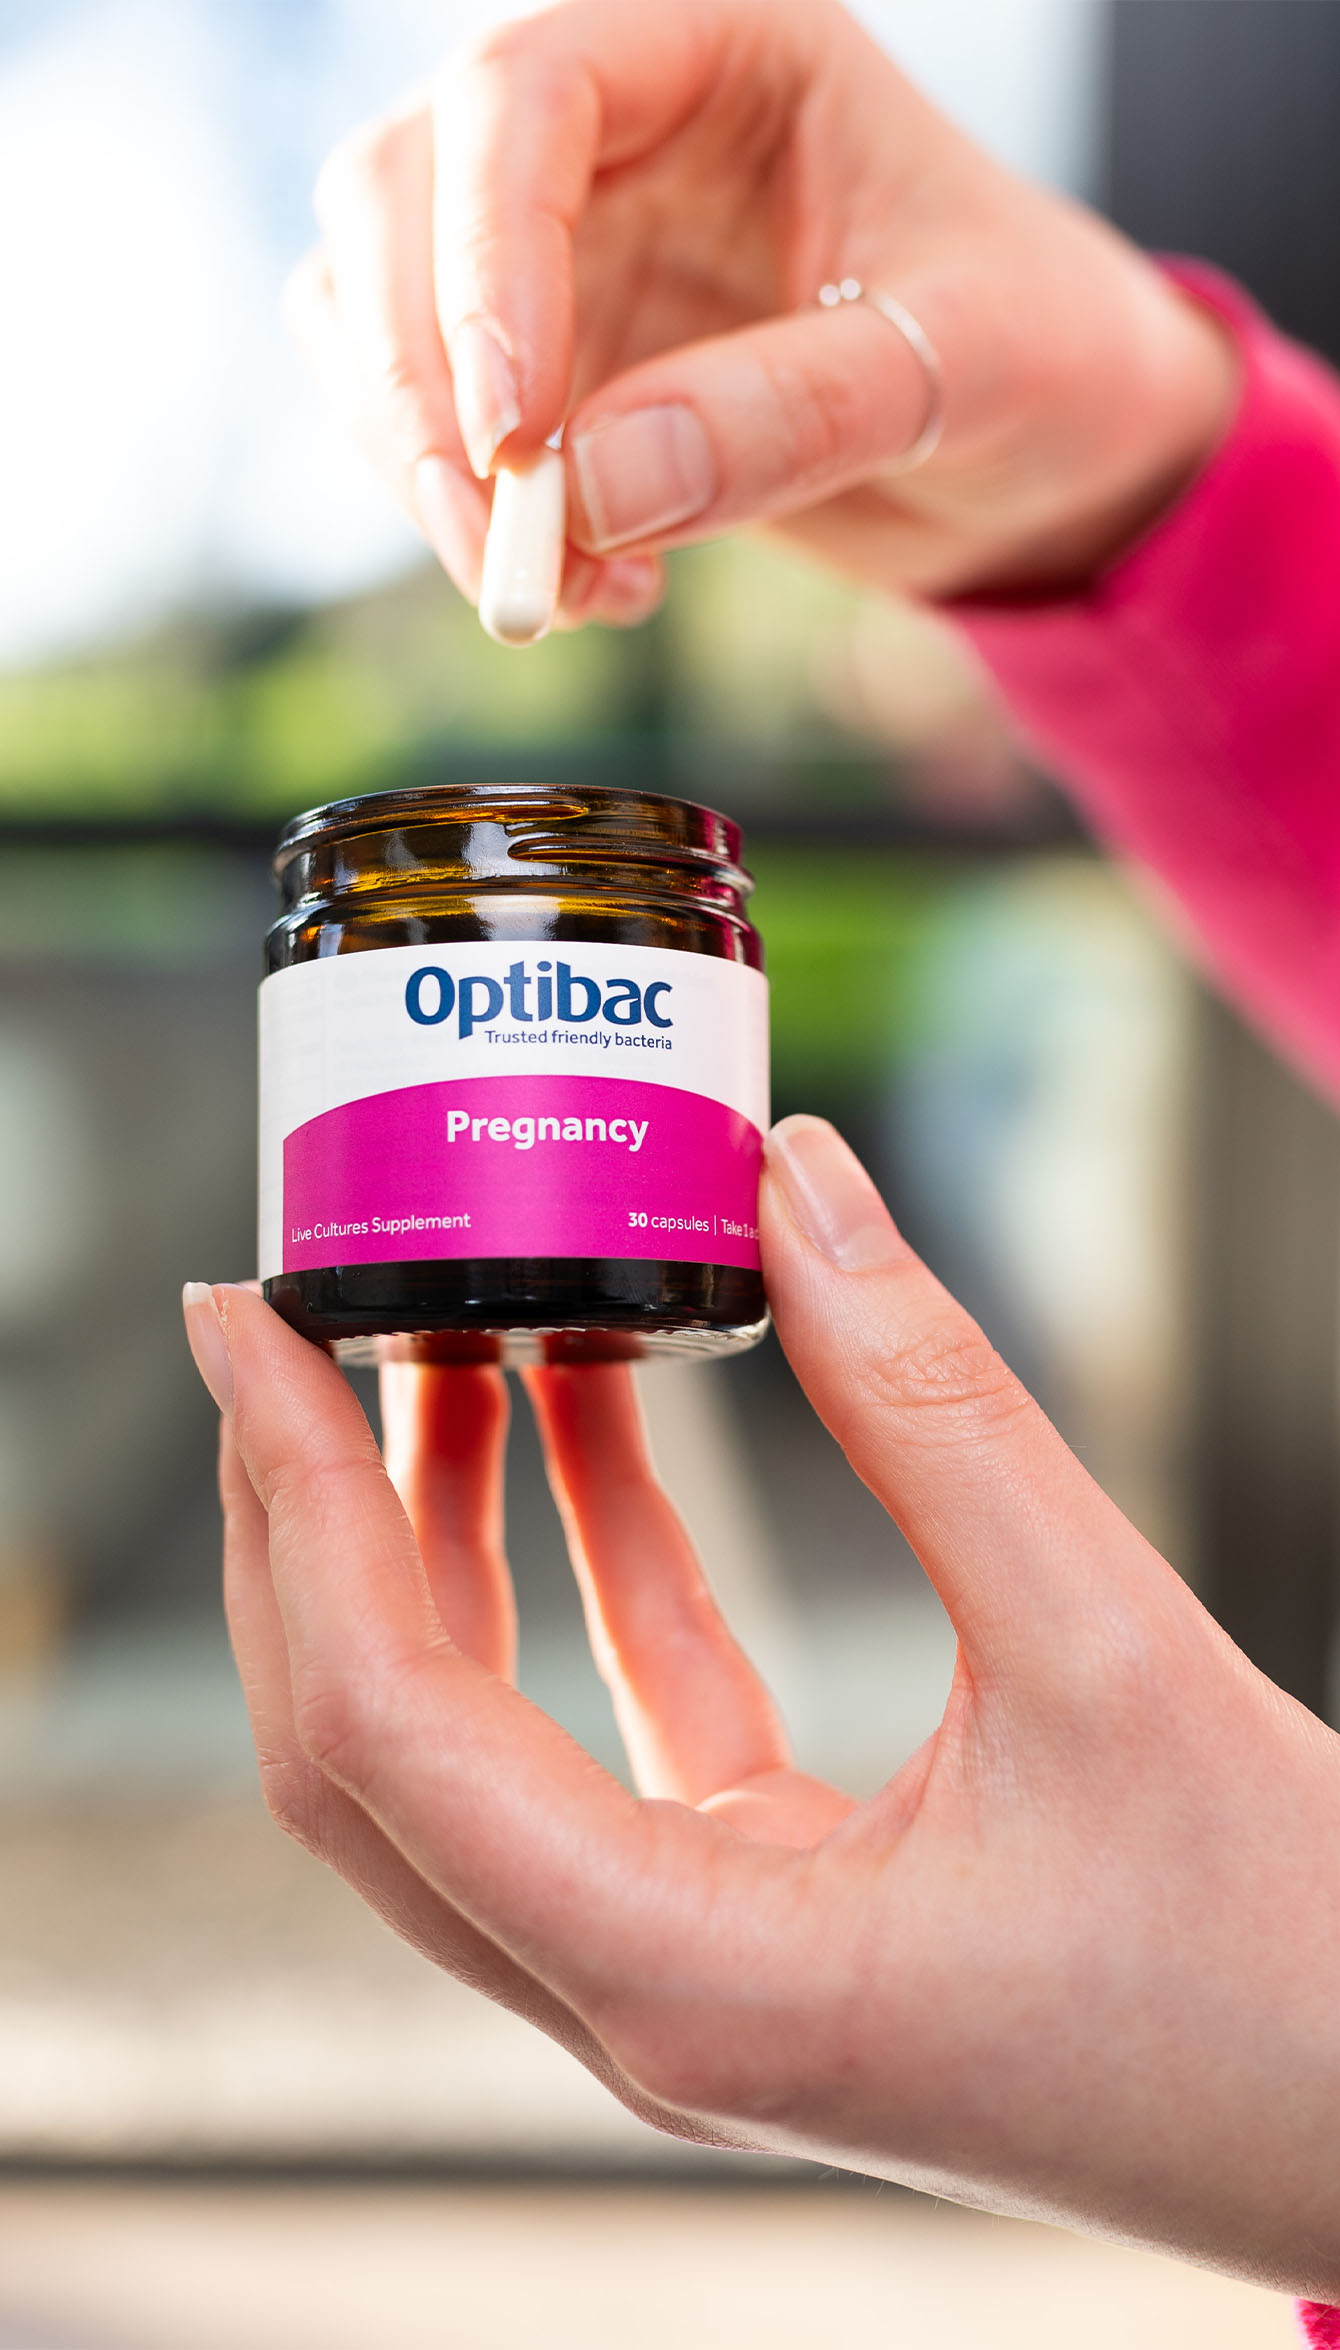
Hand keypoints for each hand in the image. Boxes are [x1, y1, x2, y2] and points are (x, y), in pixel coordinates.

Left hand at [186, 1115, 1339, 2298]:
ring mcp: (696, 1962)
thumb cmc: (1278, 1957)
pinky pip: (617, 1727)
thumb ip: (930, 1404)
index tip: (246, 1328)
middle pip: (373, 1749)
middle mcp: (649, 1994)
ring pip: (474, 1743)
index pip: (387, 1721)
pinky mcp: (765, 1911)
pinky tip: (588, 1424)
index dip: (292, 1503)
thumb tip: (795, 1182)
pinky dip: (586, 1570)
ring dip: (438, 1540)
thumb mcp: (1105, 1649)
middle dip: (307, 1522)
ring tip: (438, 1340)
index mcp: (687, 1975)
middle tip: (290, 1321)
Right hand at [286, 0, 1235, 629]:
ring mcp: (557, 246)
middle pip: (397, 198)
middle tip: (500, 552)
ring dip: (425, 472)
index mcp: (717, 46)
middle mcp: (611, 126)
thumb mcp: (962, 367)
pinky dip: (466, 520)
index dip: (481, 261)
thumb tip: (591, 487)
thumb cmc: (1040, 352)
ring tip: (571, 593)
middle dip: (420, 392)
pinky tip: (596, 587)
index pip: (518, 97)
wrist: (1044, 445)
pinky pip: (426, 425)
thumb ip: (793, 411)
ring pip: (373, 316)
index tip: (511, 439)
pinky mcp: (544, 365)